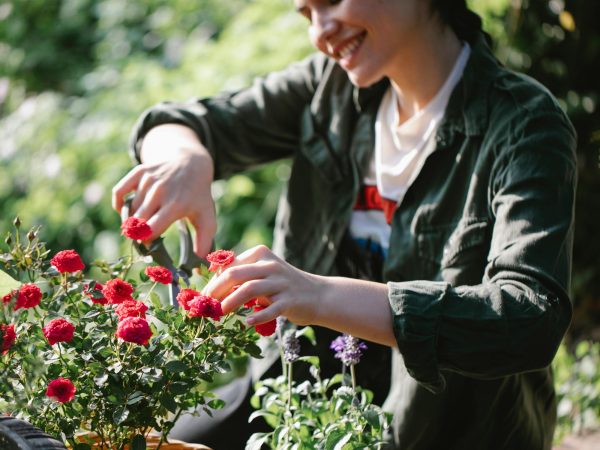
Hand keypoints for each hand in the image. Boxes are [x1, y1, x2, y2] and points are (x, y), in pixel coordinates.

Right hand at [112, 125, 215, 255]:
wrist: (191, 164)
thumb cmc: (198, 197)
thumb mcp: (206, 218)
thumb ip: (204, 243)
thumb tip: (199, 267)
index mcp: (176, 205)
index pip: (151, 229)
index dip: (146, 241)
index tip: (150, 245)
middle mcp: (161, 191)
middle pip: (137, 222)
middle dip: (137, 234)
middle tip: (144, 237)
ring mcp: (149, 180)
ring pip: (129, 210)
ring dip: (131, 221)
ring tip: (141, 225)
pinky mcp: (139, 172)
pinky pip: (119, 192)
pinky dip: (119, 205)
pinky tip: (128, 211)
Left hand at [204, 245, 395, 346]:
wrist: (318, 295)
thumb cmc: (283, 287)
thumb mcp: (263, 275)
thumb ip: (242, 276)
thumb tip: (210, 287)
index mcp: (261, 255)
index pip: (230, 266)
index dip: (213, 282)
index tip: (202, 298)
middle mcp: (271, 265)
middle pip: (236, 275)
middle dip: (216, 291)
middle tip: (205, 306)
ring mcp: (282, 282)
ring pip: (250, 289)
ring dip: (231, 302)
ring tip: (220, 314)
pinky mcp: (290, 300)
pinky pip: (271, 308)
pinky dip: (257, 316)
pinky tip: (247, 323)